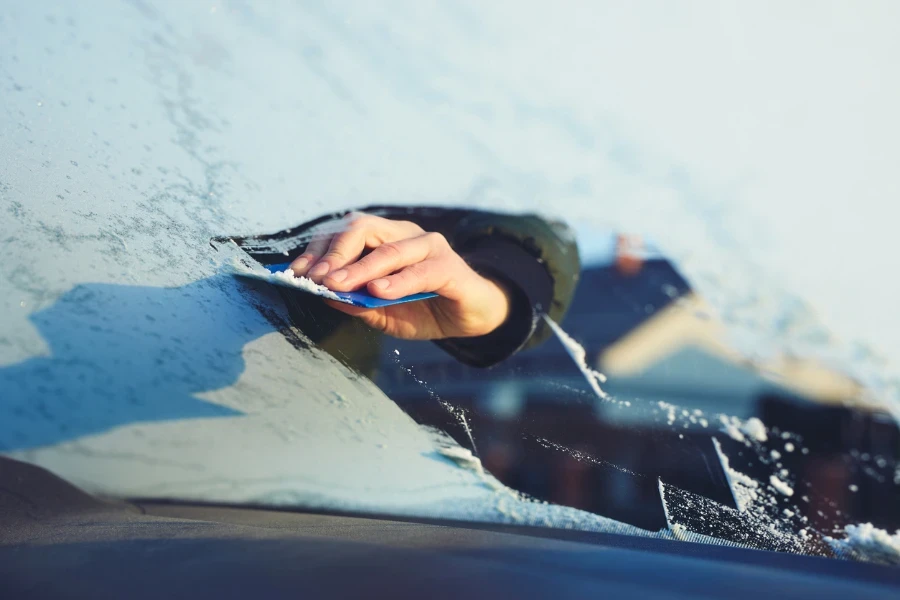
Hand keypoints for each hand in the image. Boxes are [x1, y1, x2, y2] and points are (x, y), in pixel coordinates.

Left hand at [289, 213, 510, 339]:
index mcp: (385, 239)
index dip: (319, 250)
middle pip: (363, 228)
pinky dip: (397, 282)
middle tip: (316, 278)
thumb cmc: (426, 309)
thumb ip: (356, 302)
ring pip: (389, 249)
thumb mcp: (383, 311)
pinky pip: (420, 271)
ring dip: (360, 268)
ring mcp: (430, 247)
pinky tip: (379, 292)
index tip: (296, 272)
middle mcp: (406, 235)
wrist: (472, 315)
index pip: (345, 233)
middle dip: (335, 253)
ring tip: (337, 285)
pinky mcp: (450, 266)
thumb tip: (324, 294)